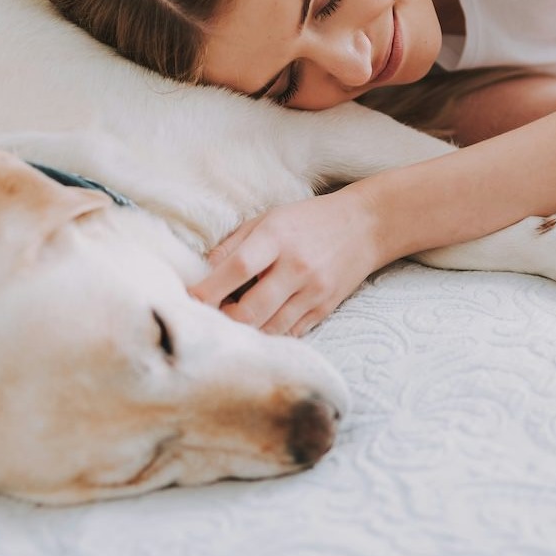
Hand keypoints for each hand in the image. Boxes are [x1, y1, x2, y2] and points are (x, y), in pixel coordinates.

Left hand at [189, 191, 388, 336]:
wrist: (366, 225)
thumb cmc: (308, 220)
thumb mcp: (269, 218)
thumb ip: (234, 244)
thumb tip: (202, 272)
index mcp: (277, 238)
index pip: (237, 269)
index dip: (209, 290)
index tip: (189, 301)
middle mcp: (296, 267)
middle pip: (251, 310)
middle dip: (224, 321)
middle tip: (209, 320)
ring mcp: (313, 291)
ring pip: (270, 329)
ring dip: (245, 333)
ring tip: (230, 327)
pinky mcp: (325, 308)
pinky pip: (291, 334)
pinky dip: (270, 336)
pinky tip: (258, 330)